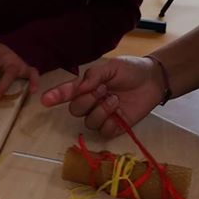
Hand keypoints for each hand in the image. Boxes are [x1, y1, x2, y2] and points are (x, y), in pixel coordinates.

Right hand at [40, 56, 165, 137]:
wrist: (153, 80)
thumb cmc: (131, 70)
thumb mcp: (111, 67)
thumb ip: (94, 76)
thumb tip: (81, 87)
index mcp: (87, 87)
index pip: (67, 93)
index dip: (55, 96)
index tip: (45, 100)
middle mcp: (91, 103)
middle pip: (76, 110)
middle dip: (88, 100)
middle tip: (104, 89)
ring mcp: (102, 116)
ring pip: (89, 122)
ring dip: (101, 110)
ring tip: (115, 100)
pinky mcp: (114, 127)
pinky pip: (103, 131)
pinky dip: (110, 122)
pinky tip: (119, 113)